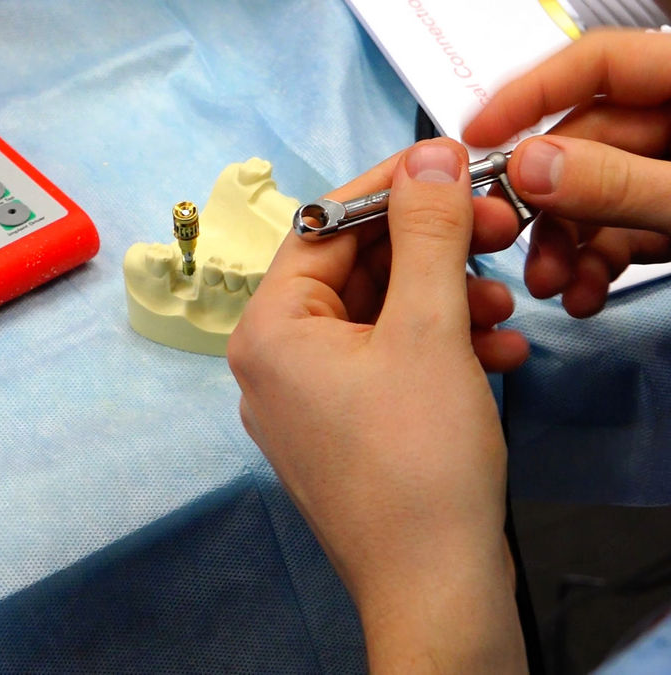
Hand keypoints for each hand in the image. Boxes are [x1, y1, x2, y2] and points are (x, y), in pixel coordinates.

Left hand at [228, 139, 524, 671]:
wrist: (434, 586)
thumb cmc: (417, 468)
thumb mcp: (429, 330)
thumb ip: (427, 235)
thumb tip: (427, 160)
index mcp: (267, 331)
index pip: (324, 227)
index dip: (391, 188)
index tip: (450, 167)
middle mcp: (272, 363)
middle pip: (354, 270)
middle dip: (431, 252)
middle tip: (496, 231)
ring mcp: (305, 400)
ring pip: (378, 317)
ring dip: (445, 301)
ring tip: (501, 312)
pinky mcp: (343, 428)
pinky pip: (386, 363)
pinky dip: (439, 348)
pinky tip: (495, 356)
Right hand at [463, 30, 670, 317]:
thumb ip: (618, 183)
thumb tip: (530, 167)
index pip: (596, 65)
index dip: (530, 95)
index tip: (475, 137)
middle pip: (585, 143)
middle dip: (543, 203)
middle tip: (507, 237)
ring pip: (596, 197)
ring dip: (562, 245)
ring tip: (550, 284)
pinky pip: (624, 231)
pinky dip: (597, 265)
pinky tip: (583, 296)